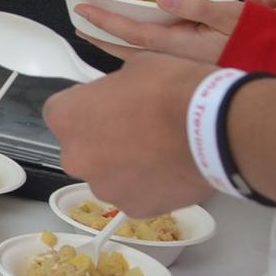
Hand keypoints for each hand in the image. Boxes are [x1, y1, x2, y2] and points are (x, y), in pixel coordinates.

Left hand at [44, 51, 215, 214]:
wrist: (213, 128)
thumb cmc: (172, 91)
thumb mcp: (134, 68)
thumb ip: (113, 87)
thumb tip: (120, 94)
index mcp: (66, 117)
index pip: (62, 112)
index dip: (88, 108)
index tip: (107, 106)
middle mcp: (75, 156)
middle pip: (82, 148)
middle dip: (103, 141)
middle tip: (136, 129)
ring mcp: (103, 187)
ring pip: (108, 175)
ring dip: (124, 165)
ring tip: (158, 149)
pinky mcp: (133, 208)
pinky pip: (134, 194)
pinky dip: (147, 185)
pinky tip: (168, 168)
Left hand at [75, 0, 243, 63]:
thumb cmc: (259, 43)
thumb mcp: (230, 16)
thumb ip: (194, 6)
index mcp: (179, 46)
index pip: (131, 33)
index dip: (104, 21)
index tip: (82, 10)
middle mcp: (174, 63)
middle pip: (126, 53)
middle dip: (101, 40)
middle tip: (82, 29)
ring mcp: (181, 73)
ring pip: (138, 63)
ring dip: (116, 50)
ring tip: (101, 39)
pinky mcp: (189, 77)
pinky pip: (153, 67)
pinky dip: (137, 57)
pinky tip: (135, 54)